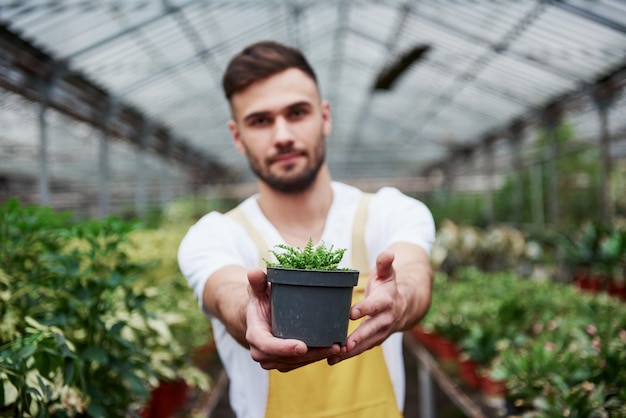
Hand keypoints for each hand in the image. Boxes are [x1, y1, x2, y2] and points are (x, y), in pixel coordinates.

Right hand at [245, 268, 341, 371]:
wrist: (258, 316)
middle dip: (310, 355)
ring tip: (337, 348)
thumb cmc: (260, 300)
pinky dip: (316, 358)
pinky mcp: (283, 362)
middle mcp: (261, 352)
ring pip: (296, 363)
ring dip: (317, 358)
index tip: (303, 346)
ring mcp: (273, 360)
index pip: (268, 345)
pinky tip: (332, 351)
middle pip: (287, 358)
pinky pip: (300, 364)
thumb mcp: (258, 290)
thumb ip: (257, 282)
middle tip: (333, 346)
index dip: (285, 348)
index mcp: (254, 335)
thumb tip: (254, 272)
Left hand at [328, 250, 402, 364]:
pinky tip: (331, 360)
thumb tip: (389, 253)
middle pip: (371, 330)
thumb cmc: (388, 286)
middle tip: (344, 345)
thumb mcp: (388, 273)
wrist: (404, 306)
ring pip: (365, 344)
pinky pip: (361, 349)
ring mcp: (380, 333)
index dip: (365, 309)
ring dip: (350, 352)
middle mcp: (385, 320)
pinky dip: (347, 355)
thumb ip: (385, 263)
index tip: (352, 313)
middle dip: (358, 338)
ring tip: (333, 357)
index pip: (375, 306)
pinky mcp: (374, 341)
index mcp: (386, 301)